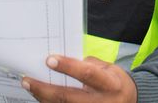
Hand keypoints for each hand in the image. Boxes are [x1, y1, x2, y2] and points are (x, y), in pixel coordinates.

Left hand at [22, 55, 136, 102]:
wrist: (130, 102)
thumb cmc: (114, 82)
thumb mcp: (108, 69)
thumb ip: (88, 65)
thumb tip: (62, 61)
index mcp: (110, 84)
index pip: (87, 74)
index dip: (68, 67)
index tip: (49, 59)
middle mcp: (101, 102)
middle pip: (68, 97)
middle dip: (45, 89)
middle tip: (27, 80)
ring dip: (43, 98)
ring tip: (29, 86)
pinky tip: (40, 97)